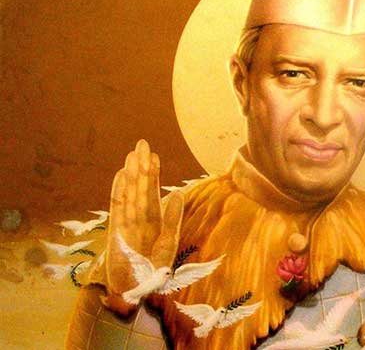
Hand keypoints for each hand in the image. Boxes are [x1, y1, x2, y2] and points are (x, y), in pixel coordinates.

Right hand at [104, 139, 182, 314]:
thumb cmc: (153, 271)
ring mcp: (126, 223)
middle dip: (142, 167)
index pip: (154, 192)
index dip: (154, 175)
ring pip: (129, 193)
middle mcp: (140, 218)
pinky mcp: (115, 230)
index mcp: (155, 221)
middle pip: (141, 188)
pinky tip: (120, 175)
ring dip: (130, 174)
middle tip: (142, 144)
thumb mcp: (168, 242)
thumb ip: (172, 218)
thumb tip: (179, 193)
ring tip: (132, 154)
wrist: (136, 291)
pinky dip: (118, 190)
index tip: (155, 156)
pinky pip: (117, 206)